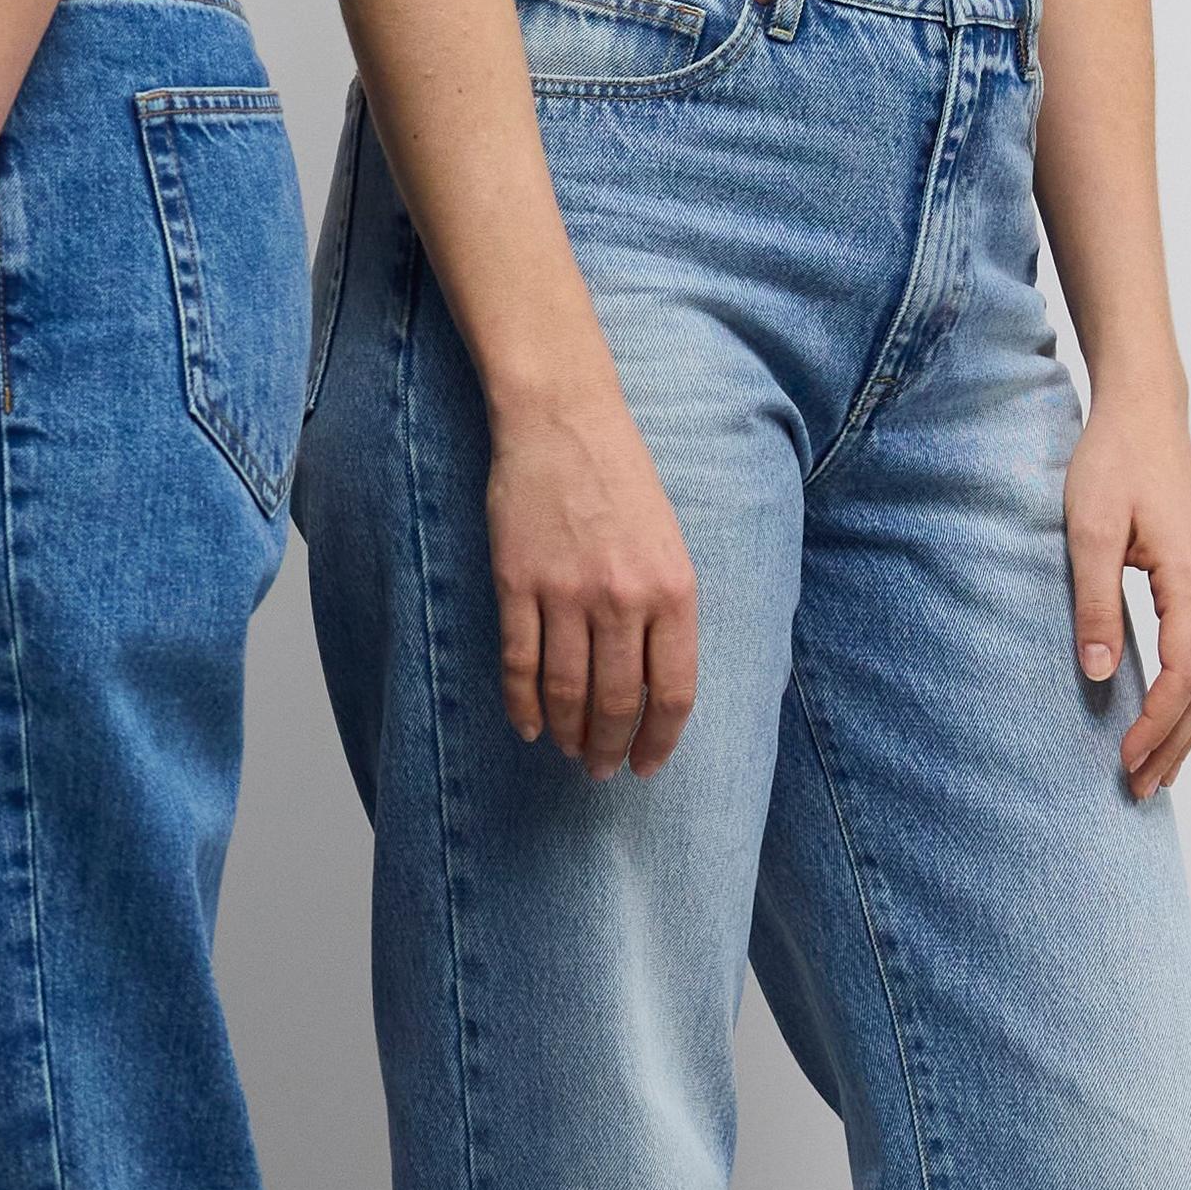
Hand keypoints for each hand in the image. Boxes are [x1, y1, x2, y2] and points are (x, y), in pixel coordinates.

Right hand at [487, 379, 698, 774]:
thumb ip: (666, 611)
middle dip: (610, 748)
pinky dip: (521, 705)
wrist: (563, 419)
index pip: (673, 692)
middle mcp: (624, 598)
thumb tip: (654, 683)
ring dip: (569, 734)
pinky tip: (528, 726)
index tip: (648, 766)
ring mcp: (567, 592)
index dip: (660, 741)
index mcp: (673, 590)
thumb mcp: (670, 544)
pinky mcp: (517, 582)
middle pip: (618, 702)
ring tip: (569, 752)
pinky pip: (519, 663)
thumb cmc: (621, 479)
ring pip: (567, 691)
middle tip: (602, 770)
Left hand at [1068, 379, 1190, 796]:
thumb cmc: (1113, 461)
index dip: (1157, 724)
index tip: (1126, 760)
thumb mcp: (1088, 529)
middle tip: (1141, 790)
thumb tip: (1099, 672)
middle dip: (1176, 742)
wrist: (1144, 412)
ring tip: (1157, 773)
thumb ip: (1094, 601)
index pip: (1184, 674)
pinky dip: (1188, 695)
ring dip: (1185, 726)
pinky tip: (1166, 716)